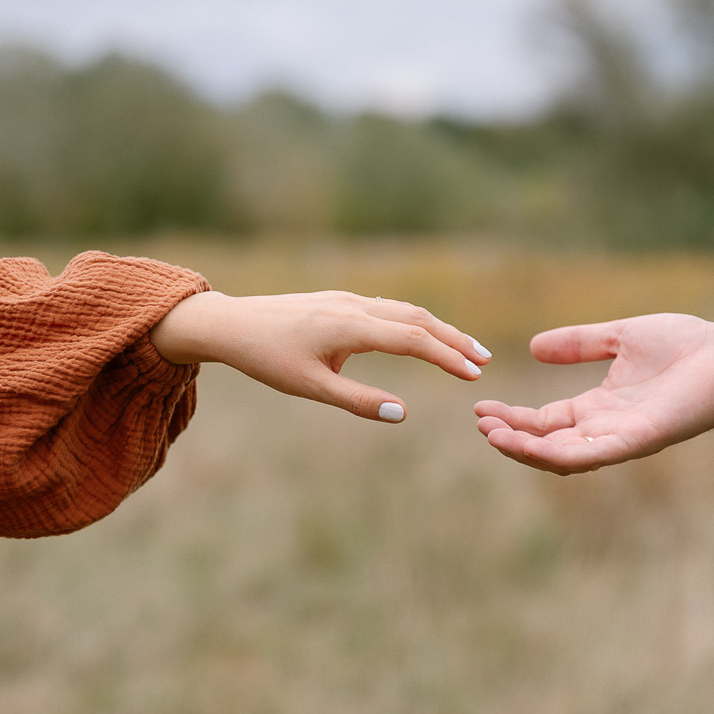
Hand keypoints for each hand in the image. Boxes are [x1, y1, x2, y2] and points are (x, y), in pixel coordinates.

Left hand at [151, 289, 490, 421]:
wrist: (230, 324)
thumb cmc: (267, 359)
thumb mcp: (311, 387)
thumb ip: (359, 401)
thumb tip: (403, 413)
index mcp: (351, 327)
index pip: (414, 339)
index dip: (447, 357)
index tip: (474, 376)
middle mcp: (355, 307)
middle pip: (418, 318)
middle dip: (454, 339)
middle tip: (483, 362)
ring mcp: (348, 300)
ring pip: (405, 310)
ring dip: (437, 329)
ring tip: (463, 350)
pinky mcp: (339, 301)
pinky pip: (388, 308)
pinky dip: (415, 322)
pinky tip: (422, 336)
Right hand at [474, 314, 713, 473]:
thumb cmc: (686, 344)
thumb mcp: (620, 337)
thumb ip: (579, 344)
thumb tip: (535, 347)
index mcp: (601, 407)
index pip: (547, 422)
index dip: (514, 418)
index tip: (481, 408)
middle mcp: (608, 428)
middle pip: (549, 444)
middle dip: (512, 438)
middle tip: (481, 425)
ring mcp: (623, 438)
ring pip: (565, 457)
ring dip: (528, 451)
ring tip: (495, 436)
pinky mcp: (640, 439)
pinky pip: (594, 455)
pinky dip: (559, 453)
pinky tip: (531, 444)